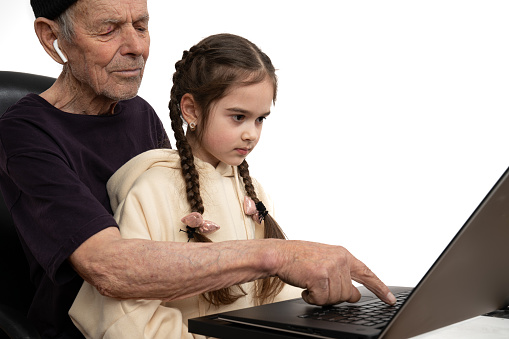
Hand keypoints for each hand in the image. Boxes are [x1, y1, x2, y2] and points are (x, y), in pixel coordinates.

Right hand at [274, 240, 395, 305]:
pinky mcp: (321, 277)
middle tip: (319, 285)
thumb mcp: (325, 260)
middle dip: (334, 295)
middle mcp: (340, 260)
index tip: (390, 299)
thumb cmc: (298, 257)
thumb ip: (341, 274)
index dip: (380, 288)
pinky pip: (322, 300)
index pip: (367, 274)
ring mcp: (332, 268)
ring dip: (321, 296)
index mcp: (343, 255)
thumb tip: (353, 294)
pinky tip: (306, 286)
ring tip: (310, 282)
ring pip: (336, 298)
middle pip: (349, 294)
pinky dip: (312, 298)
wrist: (279, 254)